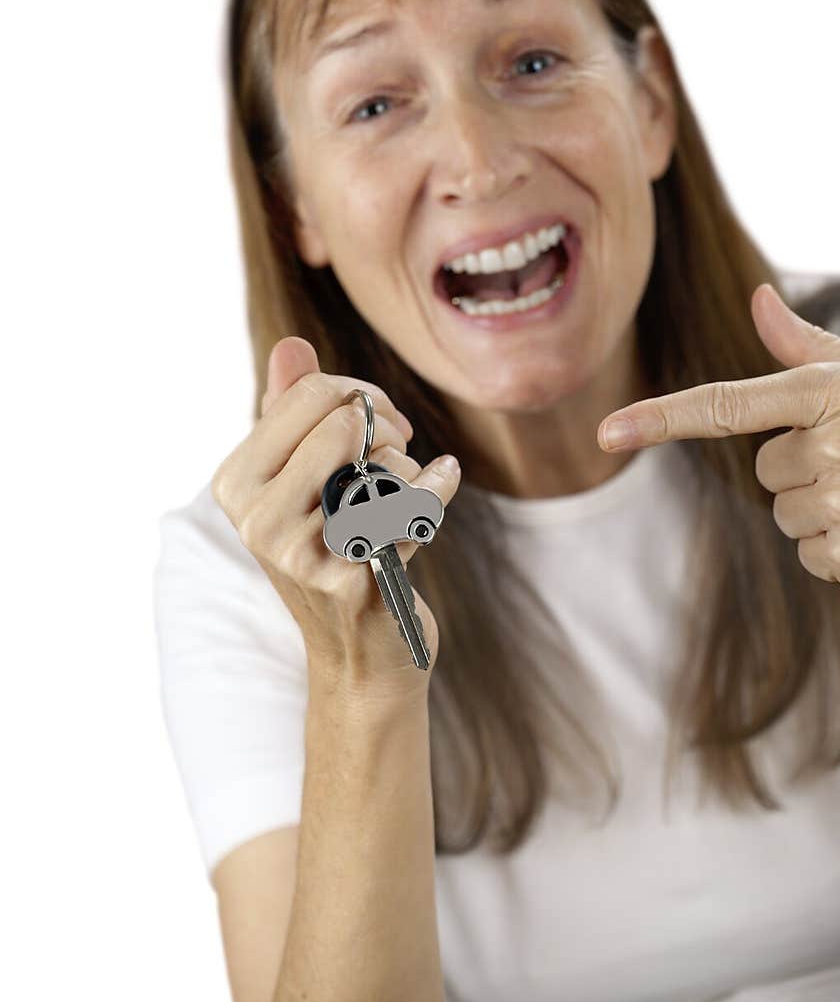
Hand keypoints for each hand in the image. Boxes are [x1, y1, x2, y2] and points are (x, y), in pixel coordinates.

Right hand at [212, 336, 460, 695]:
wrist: (361, 657)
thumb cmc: (333, 552)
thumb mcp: (299, 481)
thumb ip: (289, 410)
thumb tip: (291, 344)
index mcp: (235, 484)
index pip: (307, 393)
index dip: (356, 394)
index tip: (376, 419)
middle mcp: (257, 521)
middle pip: (346, 419)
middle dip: (386, 425)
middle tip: (397, 448)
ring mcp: (304, 555)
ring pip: (384, 460)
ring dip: (409, 468)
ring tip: (401, 493)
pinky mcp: (357, 582)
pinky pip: (417, 504)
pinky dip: (438, 486)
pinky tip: (442, 480)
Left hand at [597, 283, 839, 591]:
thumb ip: (803, 346)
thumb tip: (757, 299)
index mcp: (825, 390)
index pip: (724, 404)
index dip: (660, 418)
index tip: (607, 431)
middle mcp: (835, 440)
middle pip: (765, 472)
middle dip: (804, 470)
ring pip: (788, 515)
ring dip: (824, 511)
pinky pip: (813, 555)